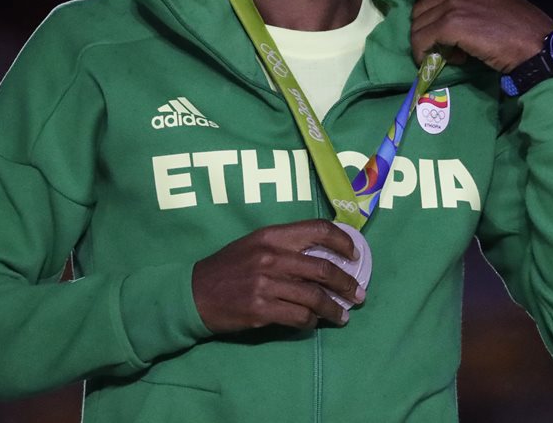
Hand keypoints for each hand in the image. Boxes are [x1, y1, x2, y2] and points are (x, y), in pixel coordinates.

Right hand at [192, 219, 365, 332]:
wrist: (194, 293)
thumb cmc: (228, 267)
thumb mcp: (255, 245)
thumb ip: (286, 247)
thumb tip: (324, 256)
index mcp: (271, 236)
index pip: (317, 229)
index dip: (343, 241)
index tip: (355, 255)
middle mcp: (271, 257)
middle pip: (323, 268)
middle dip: (347, 283)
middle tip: (358, 294)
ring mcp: (265, 285)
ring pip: (314, 297)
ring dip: (334, 308)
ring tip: (342, 315)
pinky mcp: (260, 310)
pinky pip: (298, 317)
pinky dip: (311, 321)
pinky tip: (313, 323)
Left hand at [411, 0, 552, 71]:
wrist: (538, 45)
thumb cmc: (522, 28)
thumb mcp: (493, 0)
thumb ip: (468, 0)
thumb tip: (444, 21)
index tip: (435, 12)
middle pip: (419, 5)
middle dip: (427, 28)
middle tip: (447, 43)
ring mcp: (455, 3)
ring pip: (418, 25)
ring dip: (429, 43)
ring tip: (453, 52)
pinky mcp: (452, 24)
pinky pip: (422, 40)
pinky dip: (427, 54)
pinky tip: (455, 60)